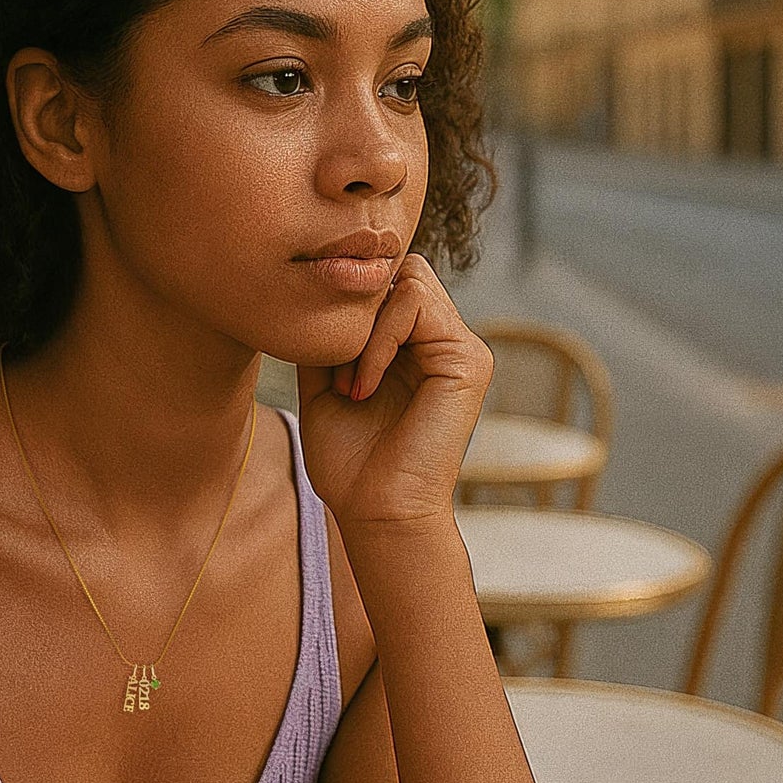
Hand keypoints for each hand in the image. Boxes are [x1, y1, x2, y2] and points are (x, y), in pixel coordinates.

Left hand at [295, 252, 492, 526]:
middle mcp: (442, 342)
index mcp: (414, 348)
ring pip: (408, 279)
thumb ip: (329, 337)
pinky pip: (416, 304)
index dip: (347, 303)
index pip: (384, 283)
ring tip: (348, 383)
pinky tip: (361, 385)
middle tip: (334, 368)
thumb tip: (314, 288)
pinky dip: (377, 339)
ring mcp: (460, 349)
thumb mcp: (323, 385)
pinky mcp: (468, 359)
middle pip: (400, 270)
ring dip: (363, 328)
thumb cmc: (349, 463)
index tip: (319, 360)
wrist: (375, 512)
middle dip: (356, 309)